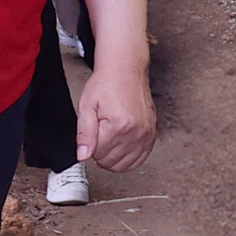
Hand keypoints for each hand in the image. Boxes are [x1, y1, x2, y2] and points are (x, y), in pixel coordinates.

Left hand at [78, 58, 157, 174]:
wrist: (126, 70)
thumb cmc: (107, 84)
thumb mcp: (87, 107)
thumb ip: (84, 134)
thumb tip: (83, 156)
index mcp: (118, 126)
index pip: (97, 155)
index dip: (90, 146)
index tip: (92, 133)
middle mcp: (135, 133)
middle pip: (111, 162)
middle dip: (101, 152)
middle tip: (100, 134)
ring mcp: (146, 135)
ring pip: (125, 165)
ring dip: (114, 157)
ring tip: (110, 139)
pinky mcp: (152, 135)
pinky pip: (140, 159)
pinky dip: (128, 158)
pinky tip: (121, 147)